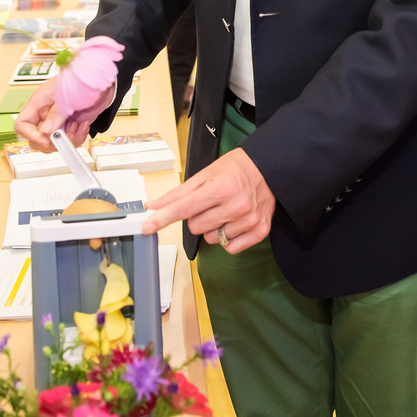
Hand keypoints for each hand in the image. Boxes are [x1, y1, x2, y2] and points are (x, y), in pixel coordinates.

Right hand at [13, 77, 115, 151]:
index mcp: (39, 103)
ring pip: (53, 144)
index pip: (22, 124)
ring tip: (77, 125)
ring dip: (68, 140)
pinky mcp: (70, 127)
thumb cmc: (83, 80)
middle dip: (51, 142)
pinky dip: (78, 138)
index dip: (31, 135)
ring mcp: (58, 122)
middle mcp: (46, 115)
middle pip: (36, 139)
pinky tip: (83, 125)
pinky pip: (69, 142)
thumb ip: (56, 113)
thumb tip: (46, 131)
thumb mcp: (67, 95)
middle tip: (65, 135)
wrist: (103, 82)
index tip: (47, 138)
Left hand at [142, 147, 274, 253]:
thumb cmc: (235, 168)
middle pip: (195, 227)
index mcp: (221, 187)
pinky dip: (228, 238)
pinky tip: (234, 222)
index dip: (163, 218)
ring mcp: (249, 220)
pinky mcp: (259, 230)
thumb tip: (153, 206)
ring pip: (212, 239)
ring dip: (213, 228)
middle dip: (197, 217)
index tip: (147, 227)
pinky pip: (230, 248)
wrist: (269, 168)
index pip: (184, 209)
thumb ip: (178, 193)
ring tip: (225, 210)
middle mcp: (236, 205)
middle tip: (210, 203)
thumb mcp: (205, 174)